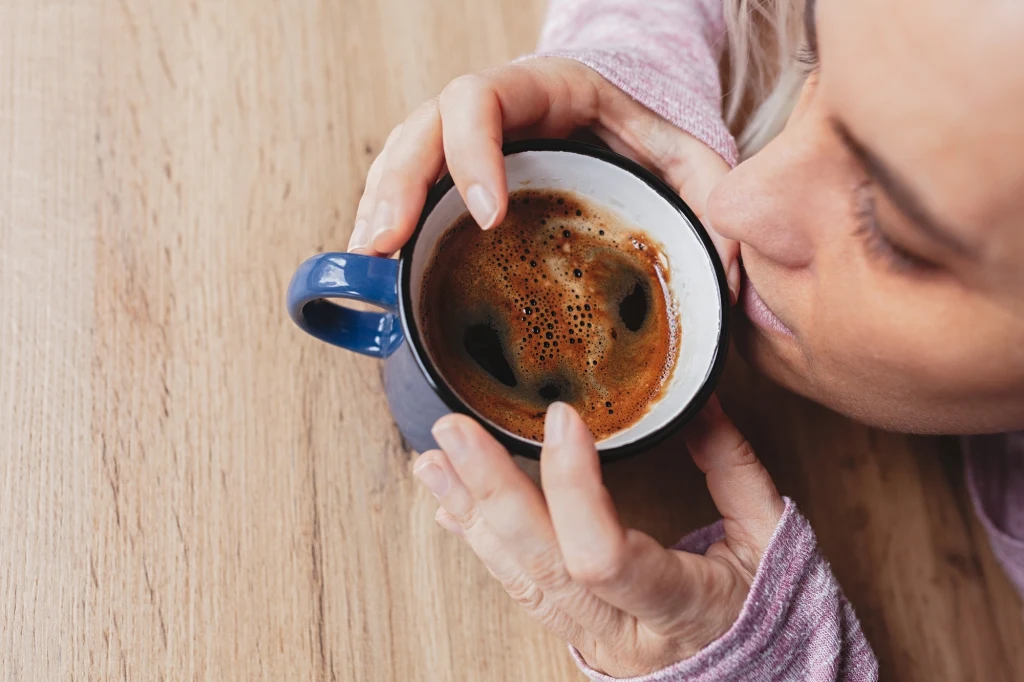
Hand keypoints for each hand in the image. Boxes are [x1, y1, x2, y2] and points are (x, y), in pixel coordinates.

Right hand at [349, 58, 739, 301]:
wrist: (632, 122)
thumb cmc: (653, 136)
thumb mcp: (692, 158)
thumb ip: (713, 200)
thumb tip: (733, 277)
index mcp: (546, 90)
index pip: (483, 98)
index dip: (471, 150)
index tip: (486, 215)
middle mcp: (494, 109)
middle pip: (422, 128)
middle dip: (397, 185)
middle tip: (383, 245)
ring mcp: (469, 142)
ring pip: (403, 156)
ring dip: (378, 206)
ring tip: (367, 262)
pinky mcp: (459, 175)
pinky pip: (410, 187)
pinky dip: (389, 222)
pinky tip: (380, 265)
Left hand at [413, 398, 784, 677]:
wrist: (760, 680)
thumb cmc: (769, 612)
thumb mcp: (769, 539)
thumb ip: (731, 468)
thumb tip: (697, 401)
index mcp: (679, 607)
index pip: (604, 555)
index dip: (573, 487)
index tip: (561, 418)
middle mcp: (621, 631)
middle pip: (541, 565)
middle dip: (491, 492)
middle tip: (455, 432)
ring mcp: (591, 636)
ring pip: (517, 578)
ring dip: (469, 512)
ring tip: (433, 462)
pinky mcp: (574, 629)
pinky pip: (517, 588)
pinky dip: (480, 542)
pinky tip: (449, 508)